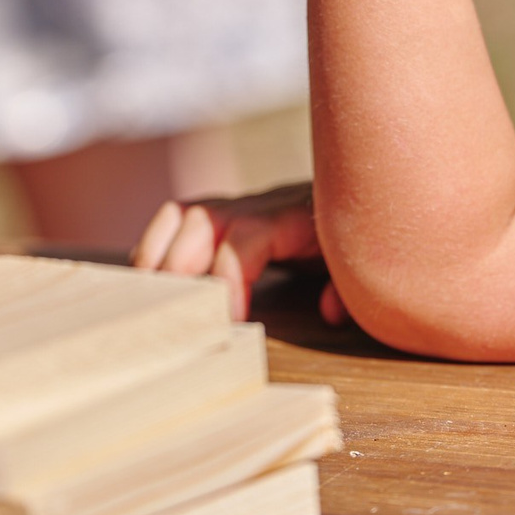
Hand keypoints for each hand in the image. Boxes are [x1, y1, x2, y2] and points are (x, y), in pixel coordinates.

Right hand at [134, 183, 346, 323]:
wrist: (370, 193)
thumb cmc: (363, 239)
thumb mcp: (366, 265)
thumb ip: (352, 288)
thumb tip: (328, 312)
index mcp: (294, 218)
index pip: (247, 238)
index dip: (229, 277)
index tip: (227, 321)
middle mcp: (261, 206)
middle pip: (204, 221)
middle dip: (178, 265)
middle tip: (169, 313)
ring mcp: (242, 207)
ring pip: (186, 215)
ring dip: (158, 250)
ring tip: (144, 294)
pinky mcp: (231, 215)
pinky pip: (183, 218)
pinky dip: (160, 244)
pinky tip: (149, 281)